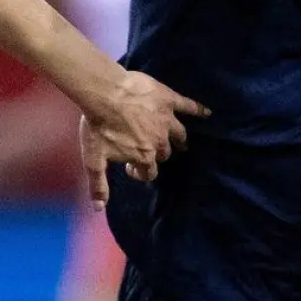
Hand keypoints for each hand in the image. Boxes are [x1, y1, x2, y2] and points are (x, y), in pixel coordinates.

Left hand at [80, 71, 208, 209]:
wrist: (104, 92)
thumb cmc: (98, 125)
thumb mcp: (93, 158)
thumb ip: (98, 184)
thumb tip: (99, 208)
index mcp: (144, 156)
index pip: (149, 172)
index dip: (139, 172)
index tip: (129, 167)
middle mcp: (160, 141)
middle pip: (164, 152)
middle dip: (157, 154)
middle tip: (147, 148)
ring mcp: (167, 120)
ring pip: (179, 134)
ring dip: (179, 139)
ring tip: (180, 142)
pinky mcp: (169, 100)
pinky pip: (188, 106)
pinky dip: (198, 110)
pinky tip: (207, 113)